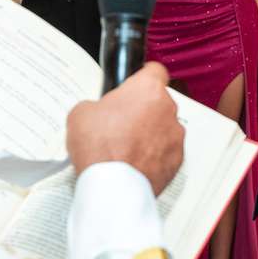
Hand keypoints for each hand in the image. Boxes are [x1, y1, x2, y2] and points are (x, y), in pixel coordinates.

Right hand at [66, 62, 183, 196]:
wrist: (112, 187)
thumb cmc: (99, 148)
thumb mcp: (81, 112)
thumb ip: (97, 103)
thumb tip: (100, 111)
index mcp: (148, 89)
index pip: (155, 70)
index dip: (142, 77)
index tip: (134, 85)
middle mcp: (168, 109)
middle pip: (158, 101)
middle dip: (142, 109)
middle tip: (120, 122)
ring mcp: (175, 136)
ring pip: (163, 126)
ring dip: (150, 132)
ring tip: (126, 146)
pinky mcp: (177, 160)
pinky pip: (166, 150)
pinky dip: (154, 154)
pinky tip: (135, 162)